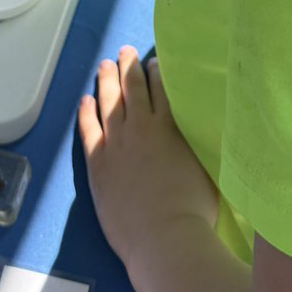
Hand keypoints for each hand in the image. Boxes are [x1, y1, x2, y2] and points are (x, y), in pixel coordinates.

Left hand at [78, 47, 217, 272]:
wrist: (164, 239)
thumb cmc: (194, 210)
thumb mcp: (207, 167)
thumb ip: (198, 144)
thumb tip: (202, 130)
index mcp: (169, 127)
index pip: (161, 90)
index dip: (156, 73)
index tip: (152, 63)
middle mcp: (141, 128)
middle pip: (133, 90)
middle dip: (129, 68)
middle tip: (125, 52)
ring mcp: (116, 144)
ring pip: (109, 103)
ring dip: (107, 81)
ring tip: (105, 65)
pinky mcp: (97, 163)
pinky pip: (88, 130)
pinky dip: (86, 112)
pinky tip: (85, 100)